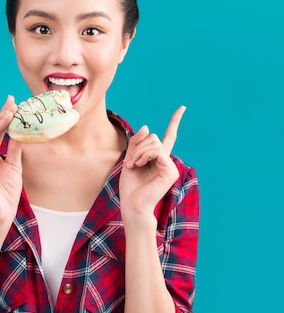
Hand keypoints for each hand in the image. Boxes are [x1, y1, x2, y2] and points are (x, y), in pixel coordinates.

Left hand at [119, 106, 185, 220]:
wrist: (132, 204)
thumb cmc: (130, 186)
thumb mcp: (130, 158)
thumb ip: (137, 143)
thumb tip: (146, 126)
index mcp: (158, 158)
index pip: (169, 136)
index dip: (175, 121)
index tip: (182, 108)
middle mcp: (166, 160)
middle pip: (153, 137)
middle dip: (138, 146)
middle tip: (130, 162)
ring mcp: (170, 166)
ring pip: (154, 143)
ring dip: (139, 151)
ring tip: (133, 165)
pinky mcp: (171, 171)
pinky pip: (157, 151)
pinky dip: (144, 155)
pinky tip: (139, 165)